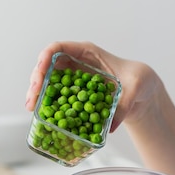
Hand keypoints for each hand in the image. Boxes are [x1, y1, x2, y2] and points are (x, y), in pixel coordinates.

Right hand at [25, 41, 160, 132]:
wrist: (142, 92)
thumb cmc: (139, 80)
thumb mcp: (137, 87)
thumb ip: (124, 104)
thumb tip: (109, 127)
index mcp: (87, 52)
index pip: (59, 48)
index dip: (45, 58)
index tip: (40, 72)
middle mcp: (76, 64)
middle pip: (47, 66)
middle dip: (36, 81)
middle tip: (32, 99)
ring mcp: (73, 79)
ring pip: (48, 82)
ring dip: (37, 94)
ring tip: (32, 109)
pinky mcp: (75, 94)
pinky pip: (57, 97)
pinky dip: (49, 105)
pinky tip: (43, 116)